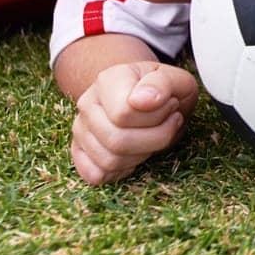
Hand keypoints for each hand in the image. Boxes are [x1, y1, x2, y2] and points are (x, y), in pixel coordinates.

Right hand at [71, 61, 198, 184]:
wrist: (152, 99)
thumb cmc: (165, 92)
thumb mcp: (175, 79)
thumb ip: (162, 84)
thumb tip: (140, 101)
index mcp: (108, 80)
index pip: (124, 114)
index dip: (158, 116)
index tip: (172, 105)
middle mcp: (87, 104)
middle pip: (117, 141)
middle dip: (156, 138)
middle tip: (170, 122)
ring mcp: (80, 129)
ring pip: (109, 161)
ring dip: (143, 154)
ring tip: (154, 135)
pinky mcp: (79, 152)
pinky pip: (96, 175)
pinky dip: (121, 171)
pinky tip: (136, 153)